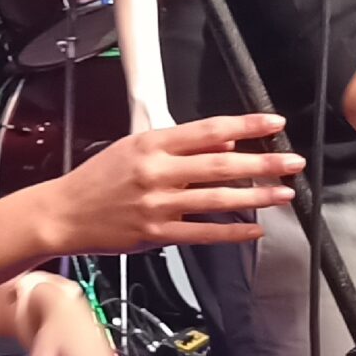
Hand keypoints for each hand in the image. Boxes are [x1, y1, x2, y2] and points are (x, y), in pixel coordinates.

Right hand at [43, 114, 299, 254]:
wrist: (63, 213)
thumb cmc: (97, 179)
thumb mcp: (133, 148)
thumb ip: (180, 146)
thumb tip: (225, 144)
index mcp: (151, 143)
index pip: (208, 129)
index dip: (245, 125)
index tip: (274, 123)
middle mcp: (156, 171)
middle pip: (220, 164)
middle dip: (262, 163)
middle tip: (292, 162)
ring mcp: (156, 204)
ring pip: (216, 199)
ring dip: (255, 197)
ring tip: (283, 194)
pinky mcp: (155, 232)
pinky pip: (202, 233)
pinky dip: (231, 232)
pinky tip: (253, 230)